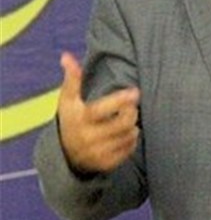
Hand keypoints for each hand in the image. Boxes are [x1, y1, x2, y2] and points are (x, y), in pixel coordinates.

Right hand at [56, 52, 140, 174]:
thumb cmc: (72, 119)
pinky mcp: (106, 164)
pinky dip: (131, 140)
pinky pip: (129, 149)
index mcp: (80, 119)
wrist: (65, 155)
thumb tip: (66, 56)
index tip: (135, 91)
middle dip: (131, 111)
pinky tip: (124, 135)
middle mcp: (87, 138)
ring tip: (126, 121)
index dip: (120, 100)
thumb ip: (71, 79)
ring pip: (129, 135)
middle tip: (131, 107)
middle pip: (123, 122)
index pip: (103, 109)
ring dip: (132, 126)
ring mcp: (97, 153)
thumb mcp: (68, 100)